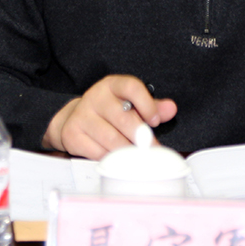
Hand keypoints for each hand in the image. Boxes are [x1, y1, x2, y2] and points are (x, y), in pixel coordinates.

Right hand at [42, 75, 177, 158]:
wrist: (74, 118)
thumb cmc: (108, 112)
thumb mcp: (129, 103)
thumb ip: (151, 106)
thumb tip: (171, 108)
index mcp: (112, 85)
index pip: (131, 87)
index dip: (147, 104)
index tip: (155, 121)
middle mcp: (96, 96)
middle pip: (123, 118)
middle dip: (141, 137)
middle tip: (152, 150)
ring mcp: (82, 114)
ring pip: (111, 139)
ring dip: (128, 152)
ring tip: (138, 159)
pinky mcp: (72, 133)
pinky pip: (97, 152)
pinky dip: (110, 159)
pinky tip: (117, 160)